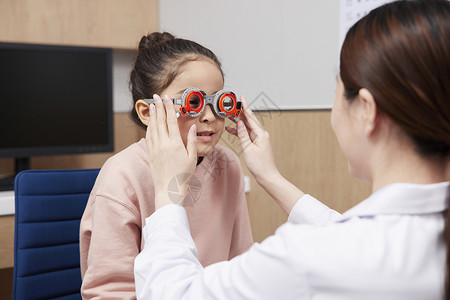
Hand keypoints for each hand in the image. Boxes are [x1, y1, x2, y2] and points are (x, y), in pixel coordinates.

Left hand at [146, 94, 197, 208]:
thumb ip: (193, 141)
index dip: (169, 108)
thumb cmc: (183, 176)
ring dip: (153, 115)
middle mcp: (163, 144)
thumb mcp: (193, 158)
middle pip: (160, 121)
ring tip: (152, 105)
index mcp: (175, 144)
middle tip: (157, 96)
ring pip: (152, 127)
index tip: (168, 99)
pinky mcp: (150, 154)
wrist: (169, 190)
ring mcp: (155, 149)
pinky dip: (149, 127)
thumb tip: (194, 128)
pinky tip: (150, 122)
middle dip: (158, 107)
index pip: (171, 121)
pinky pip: (148, 137)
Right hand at [225, 96, 279, 184]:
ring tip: (229, 116)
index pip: (251, 117)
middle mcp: (261, 134)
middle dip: (240, 112)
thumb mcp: (248, 149)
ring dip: (238, 122)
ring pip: (247, 127)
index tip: (242, 98)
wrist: (267, 176)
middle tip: (232, 105)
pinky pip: (247, 134)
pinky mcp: (257, 143)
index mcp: (261, 134)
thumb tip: (239, 123)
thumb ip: (243, 135)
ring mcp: (259, 139)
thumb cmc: (260, 165)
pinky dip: (240, 131)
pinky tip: (232, 129)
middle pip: (249, 120)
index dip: (245, 107)